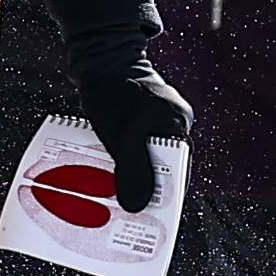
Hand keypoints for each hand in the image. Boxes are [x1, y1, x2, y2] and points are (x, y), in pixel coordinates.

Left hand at [75, 63, 192, 214]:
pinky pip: (128, 147)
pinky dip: (116, 159)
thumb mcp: (124, 134)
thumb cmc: (114, 90)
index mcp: (177, 125)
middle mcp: (169, 123)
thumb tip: (138, 206)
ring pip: (140, 158)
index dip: (161, 196)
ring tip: (106, 193)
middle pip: (158, 167)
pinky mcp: (135, 118)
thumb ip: (133, 169)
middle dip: (139, 187)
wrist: (98, 57)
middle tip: (120, 209)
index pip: (176, 171)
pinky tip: (99, 170)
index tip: (145, 218)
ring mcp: (152, 119)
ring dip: (124, 174)